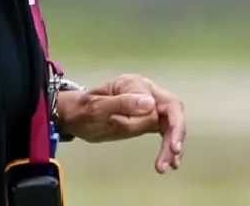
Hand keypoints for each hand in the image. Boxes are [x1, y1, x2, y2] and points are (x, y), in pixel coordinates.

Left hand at [54, 73, 185, 173]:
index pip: (158, 102)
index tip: (129, 130)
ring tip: (170, 165)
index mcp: (135, 84)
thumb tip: (150, 103)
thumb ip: (123, 103)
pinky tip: (172, 161)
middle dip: (175, 134)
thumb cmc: (83, 110)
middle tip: (172, 156)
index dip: (152, 121)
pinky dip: (169, 145)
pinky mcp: (147, 120)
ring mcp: (149, 106)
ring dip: (173, 144)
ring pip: (170, 123)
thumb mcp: (98, 107)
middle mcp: (147, 92)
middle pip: (172, 111)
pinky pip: (164, 131)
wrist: (74, 116)